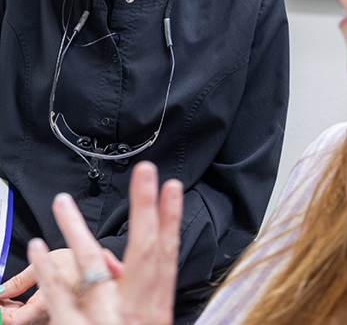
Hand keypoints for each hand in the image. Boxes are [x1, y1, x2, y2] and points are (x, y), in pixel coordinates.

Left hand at [0, 248, 78, 323]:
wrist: (96, 269)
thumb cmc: (75, 264)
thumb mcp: (48, 262)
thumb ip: (21, 280)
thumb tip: (1, 289)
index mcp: (45, 304)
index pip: (11, 321)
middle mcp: (47, 318)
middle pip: (15, 323)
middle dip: (2, 309)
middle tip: (1, 291)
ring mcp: (49, 320)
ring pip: (22, 322)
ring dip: (10, 310)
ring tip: (10, 293)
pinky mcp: (51, 319)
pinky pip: (30, 321)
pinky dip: (19, 311)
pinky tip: (19, 299)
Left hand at [27, 162, 181, 324]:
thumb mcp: (149, 320)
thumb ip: (139, 289)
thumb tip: (117, 261)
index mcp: (155, 305)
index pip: (168, 253)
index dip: (172, 218)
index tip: (173, 187)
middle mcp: (132, 308)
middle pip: (142, 251)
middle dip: (145, 208)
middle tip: (145, 172)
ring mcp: (102, 318)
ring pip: (90, 267)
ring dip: (75, 231)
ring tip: (62, 202)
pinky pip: (58, 298)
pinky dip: (47, 271)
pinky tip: (38, 247)